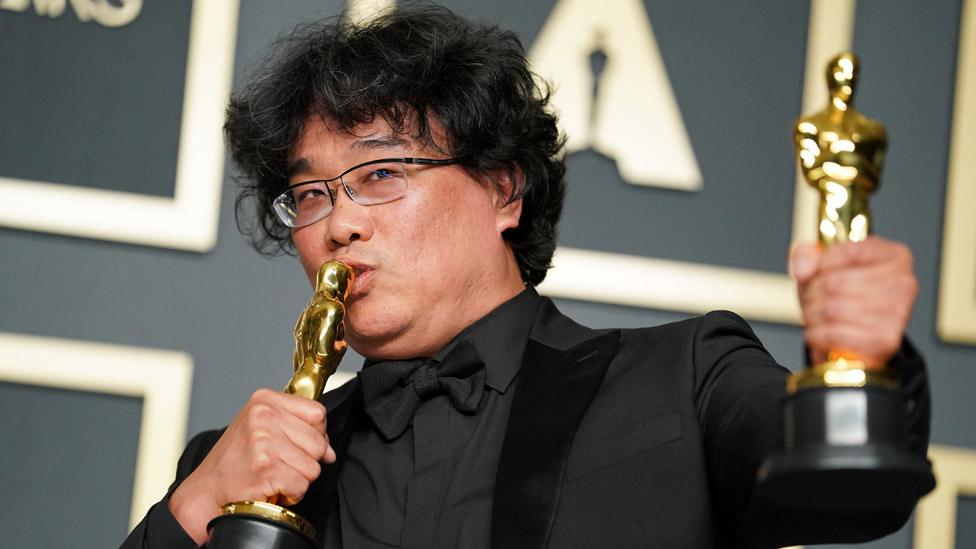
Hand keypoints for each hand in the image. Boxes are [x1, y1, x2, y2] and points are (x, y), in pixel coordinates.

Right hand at [168, 389, 335, 543]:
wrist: (207, 490)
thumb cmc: (236, 460)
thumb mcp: (261, 427)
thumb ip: (297, 427)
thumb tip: (329, 450)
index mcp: (265, 400)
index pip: (318, 413)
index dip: (317, 434)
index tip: (300, 446)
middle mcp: (263, 417)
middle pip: (318, 442)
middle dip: (307, 460)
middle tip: (281, 465)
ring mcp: (263, 443)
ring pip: (313, 466)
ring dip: (298, 479)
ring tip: (274, 475)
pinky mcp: (266, 469)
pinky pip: (302, 485)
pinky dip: (291, 493)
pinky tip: (272, 488)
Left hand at [791, 236, 917, 369]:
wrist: (850, 339)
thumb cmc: (838, 296)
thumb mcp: (818, 266)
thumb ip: (806, 255)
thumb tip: (804, 269)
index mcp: (894, 255)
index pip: (848, 251)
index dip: (821, 265)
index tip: (817, 273)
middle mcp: (904, 283)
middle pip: (834, 282)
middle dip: (812, 294)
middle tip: (813, 300)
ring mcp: (899, 313)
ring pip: (832, 309)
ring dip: (813, 316)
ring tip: (818, 316)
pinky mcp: (886, 341)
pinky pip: (835, 334)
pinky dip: (818, 335)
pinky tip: (821, 333)